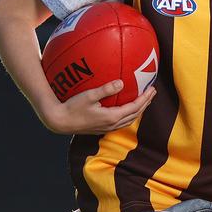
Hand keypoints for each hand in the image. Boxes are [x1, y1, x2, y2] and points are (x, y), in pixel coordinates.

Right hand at [38, 80, 155, 134]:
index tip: (152, 89)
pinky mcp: (101, 128)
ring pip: (129, 120)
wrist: (59, 122)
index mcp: (112, 117)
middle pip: (135, 114)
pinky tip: (126, 108)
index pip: (135, 108)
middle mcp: (111, 124)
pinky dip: (129, 114)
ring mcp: (106, 128)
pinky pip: (121, 122)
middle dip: (145, 104)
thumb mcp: (89, 95)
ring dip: (138, 110)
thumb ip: (106, 89)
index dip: (145, 99)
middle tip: (152, 92)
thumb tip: (121, 82)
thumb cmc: (72, 107)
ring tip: (143, 100)